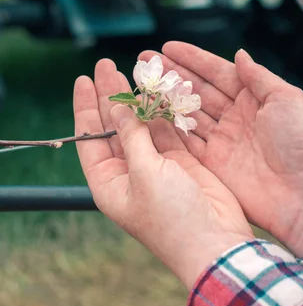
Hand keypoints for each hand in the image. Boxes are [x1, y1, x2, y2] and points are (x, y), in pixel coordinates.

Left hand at [73, 59, 252, 289]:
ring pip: (142, 124)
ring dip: (138, 99)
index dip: (86, 108)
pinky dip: (164, 110)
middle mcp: (129, 171)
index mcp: (110, 182)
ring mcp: (156, 165)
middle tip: (107, 65)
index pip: (90, 138)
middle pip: (115, 126)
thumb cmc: (171, 216)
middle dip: (111, 96)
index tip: (84, 79)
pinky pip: (167, 128)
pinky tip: (159, 89)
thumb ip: (132, 137)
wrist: (215, 241)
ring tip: (135, 69)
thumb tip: (119, 107)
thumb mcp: (145, 174)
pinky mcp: (181, 160)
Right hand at [139, 43, 302, 260]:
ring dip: (165, 98)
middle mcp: (235, 116)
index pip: (218, 72)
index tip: (167, 47)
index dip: (193, 59)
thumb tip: (240, 55)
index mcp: (254, 99)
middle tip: (145, 60)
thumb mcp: (288, 100)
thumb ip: (259, 77)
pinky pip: (186, 142)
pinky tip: (149, 114)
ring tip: (142, 82)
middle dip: (172, 74)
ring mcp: (223, 140)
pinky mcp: (213, 164)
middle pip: (197, 90)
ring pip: (187, 113)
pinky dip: (168, 129)